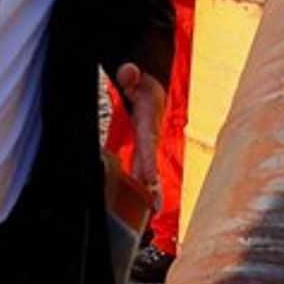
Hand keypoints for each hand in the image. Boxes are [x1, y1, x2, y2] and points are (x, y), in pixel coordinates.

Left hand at [114, 63, 166, 194]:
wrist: (154, 86)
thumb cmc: (144, 84)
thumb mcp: (136, 74)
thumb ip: (132, 75)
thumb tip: (130, 73)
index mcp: (149, 117)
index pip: (148, 140)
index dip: (148, 159)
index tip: (149, 177)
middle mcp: (152, 134)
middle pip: (150, 161)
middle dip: (151, 183)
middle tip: (153, 205)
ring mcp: (149, 142)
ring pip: (149, 168)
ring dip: (151, 189)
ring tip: (154, 210)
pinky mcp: (144, 148)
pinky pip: (145, 169)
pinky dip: (147, 185)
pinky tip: (150, 203)